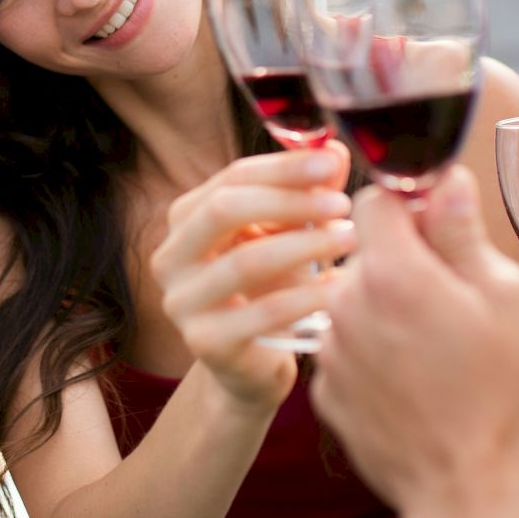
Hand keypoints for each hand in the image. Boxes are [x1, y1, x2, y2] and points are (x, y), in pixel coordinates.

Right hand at [151, 142, 354, 409]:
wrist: (252, 367)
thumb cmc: (270, 290)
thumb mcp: (288, 234)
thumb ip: (307, 192)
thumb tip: (332, 150)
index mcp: (185, 219)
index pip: (232, 178)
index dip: (283, 167)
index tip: (330, 164)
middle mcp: (170, 257)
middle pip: (224, 210)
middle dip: (289, 201)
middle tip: (342, 205)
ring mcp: (181, 302)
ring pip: (244, 261)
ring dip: (305, 245)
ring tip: (348, 239)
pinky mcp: (204, 343)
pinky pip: (262, 313)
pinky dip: (306, 297)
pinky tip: (339, 288)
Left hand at [310, 165, 518, 516]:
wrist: (472, 495)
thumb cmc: (504, 395)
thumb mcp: (506, 299)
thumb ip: (461, 232)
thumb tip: (444, 180)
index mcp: (391, 271)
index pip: (375, 197)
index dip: (413, 206)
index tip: (443, 230)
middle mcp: (345, 305)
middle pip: (365, 253)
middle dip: (404, 263)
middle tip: (457, 304)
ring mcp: (330, 354)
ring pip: (357, 303)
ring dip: (388, 311)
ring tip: (441, 353)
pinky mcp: (327, 395)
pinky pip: (350, 351)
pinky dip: (376, 357)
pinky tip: (418, 386)